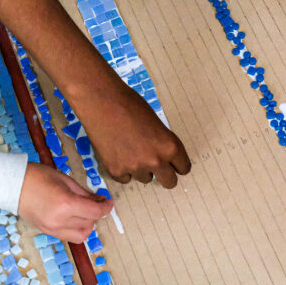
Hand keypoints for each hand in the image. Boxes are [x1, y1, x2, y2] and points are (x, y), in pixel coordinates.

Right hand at [18, 162, 113, 242]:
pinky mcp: (47, 231)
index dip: (106, 208)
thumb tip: (99, 201)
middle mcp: (59, 220)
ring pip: (81, 234)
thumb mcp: (66, 180)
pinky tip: (75, 217)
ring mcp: (52, 228)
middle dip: (96, 213)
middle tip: (96, 202)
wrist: (12, 184)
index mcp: (66, 204)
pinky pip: (69, 236)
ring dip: (88, 224)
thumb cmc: (37, 176)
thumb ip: (85, 193)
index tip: (109, 202)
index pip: (95, 213)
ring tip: (85, 211)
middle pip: (90, 223)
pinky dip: (76, 229)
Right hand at [74, 76, 191, 187]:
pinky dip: (122, 169)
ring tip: (129, 149)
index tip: (174, 165)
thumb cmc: (130, 105)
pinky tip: (116, 152)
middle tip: (157, 167)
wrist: (101, 102)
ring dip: (141, 169)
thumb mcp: (156, 123)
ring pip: (145, 179)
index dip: (178, 165)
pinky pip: (125, 178)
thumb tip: (162, 158)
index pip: (184, 168)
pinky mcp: (116, 171)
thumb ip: (162, 143)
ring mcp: (135, 168)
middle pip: (169, 182)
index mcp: (170, 147)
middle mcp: (156, 161)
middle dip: (165, 176)